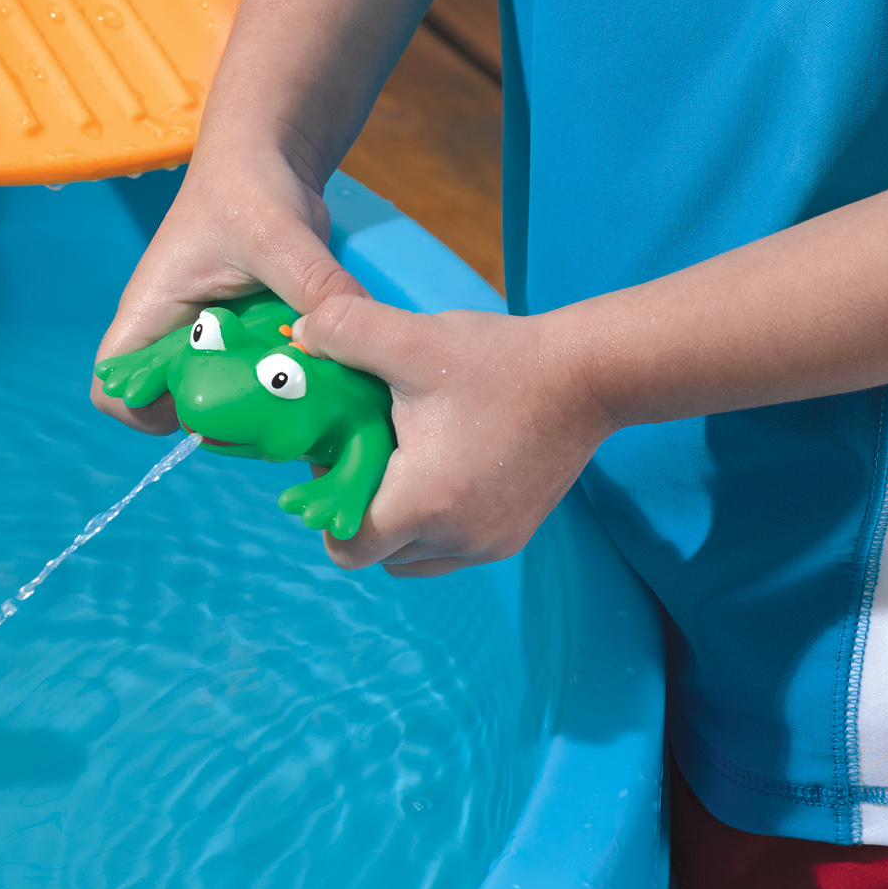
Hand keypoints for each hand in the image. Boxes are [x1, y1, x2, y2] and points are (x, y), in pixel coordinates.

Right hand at [91, 150, 370, 433]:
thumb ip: (315, 285)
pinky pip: (250, 374)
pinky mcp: (241, 331)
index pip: (112, 385)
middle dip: (215, 416)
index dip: (141, 409)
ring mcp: (205, 335)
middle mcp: (170, 331)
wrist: (268, 153)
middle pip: (167, 402)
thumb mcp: (280, 235)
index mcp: (150, 310)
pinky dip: (279, 382)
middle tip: (267, 409)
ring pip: (214, 393)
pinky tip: (317, 376)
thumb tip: (355, 332)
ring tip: (297, 396)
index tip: (201, 404)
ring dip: (252, 403)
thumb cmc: (248, 185)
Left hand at [294, 294, 612, 576]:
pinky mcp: (510, 537)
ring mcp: (489, 544)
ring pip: (412, 557)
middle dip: (360, 510)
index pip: (349, 547)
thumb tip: (298, 337)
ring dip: (396, 521)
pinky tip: (437, 465)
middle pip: (378, 553)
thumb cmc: (501, 361)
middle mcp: (458, 539)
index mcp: (426, 503)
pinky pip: (449, 549)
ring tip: (403, 459)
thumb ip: (344, 331)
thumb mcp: (413, 338)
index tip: (338, 461)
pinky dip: (432, 521)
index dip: (328, 509)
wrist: (589, 375)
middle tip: (367, 451)